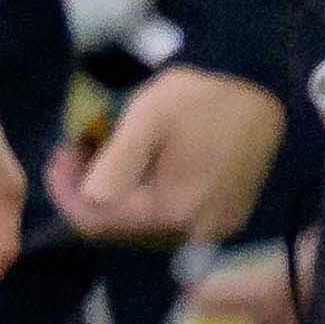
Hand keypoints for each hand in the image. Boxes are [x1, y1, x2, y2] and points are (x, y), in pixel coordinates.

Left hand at [49, 61, 288, 249]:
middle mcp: (192, 231)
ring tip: (105, 154)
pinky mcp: (227, 215)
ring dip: (118, 193)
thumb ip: (115, 163)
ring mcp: (213, 227)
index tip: (59, 156)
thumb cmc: (203, 99)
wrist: (266, 91)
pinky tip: (144, 166)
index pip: (97, 221)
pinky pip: (173, 218)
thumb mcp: (148, 118)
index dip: (66, 193)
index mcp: (169, 210)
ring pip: (146, 223)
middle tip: (77, 150)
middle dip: (90, 190)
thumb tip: (88, 197)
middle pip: (121, 226)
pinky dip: (148, 195)